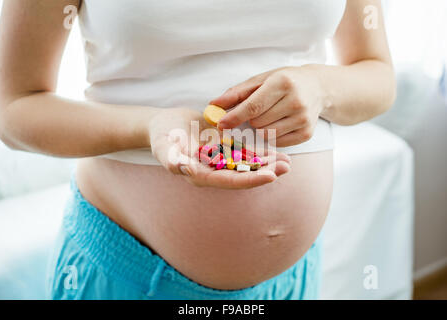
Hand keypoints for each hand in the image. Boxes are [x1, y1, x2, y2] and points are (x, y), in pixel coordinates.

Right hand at [148, 108, 291, 188]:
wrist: (165, 124)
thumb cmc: (161, 136)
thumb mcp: (163, 146)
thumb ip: (172, 158)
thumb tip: (182, 167)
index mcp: (200, 174)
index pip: (227, 180)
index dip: (248, 180)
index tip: (269, 176)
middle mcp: (212, 171)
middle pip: (242, 175)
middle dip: (264, 172)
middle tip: (286, 168)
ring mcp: (220, 161)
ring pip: (247, 165)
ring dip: (266, 164)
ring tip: (287, 162)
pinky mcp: (225, 150)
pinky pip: (245, 154)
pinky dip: (261, 154)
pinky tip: (277, 154)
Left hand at [210, 66, 329, 146]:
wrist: (318, 87)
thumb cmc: (284, 81)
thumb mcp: (261, 80)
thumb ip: (236, 93)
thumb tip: (213, 105)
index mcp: (283, 83)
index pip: (253, 106)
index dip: (234, 117)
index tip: (220, 124)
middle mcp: (296, 101)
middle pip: (258, 123)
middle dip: (251, 120)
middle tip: (259, 110)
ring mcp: (303, 119)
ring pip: (266, 134)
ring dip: (261, 128)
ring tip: (270, 115)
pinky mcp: (307, 133)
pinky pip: (278, 142)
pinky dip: (272, 136)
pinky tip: (279, 122)